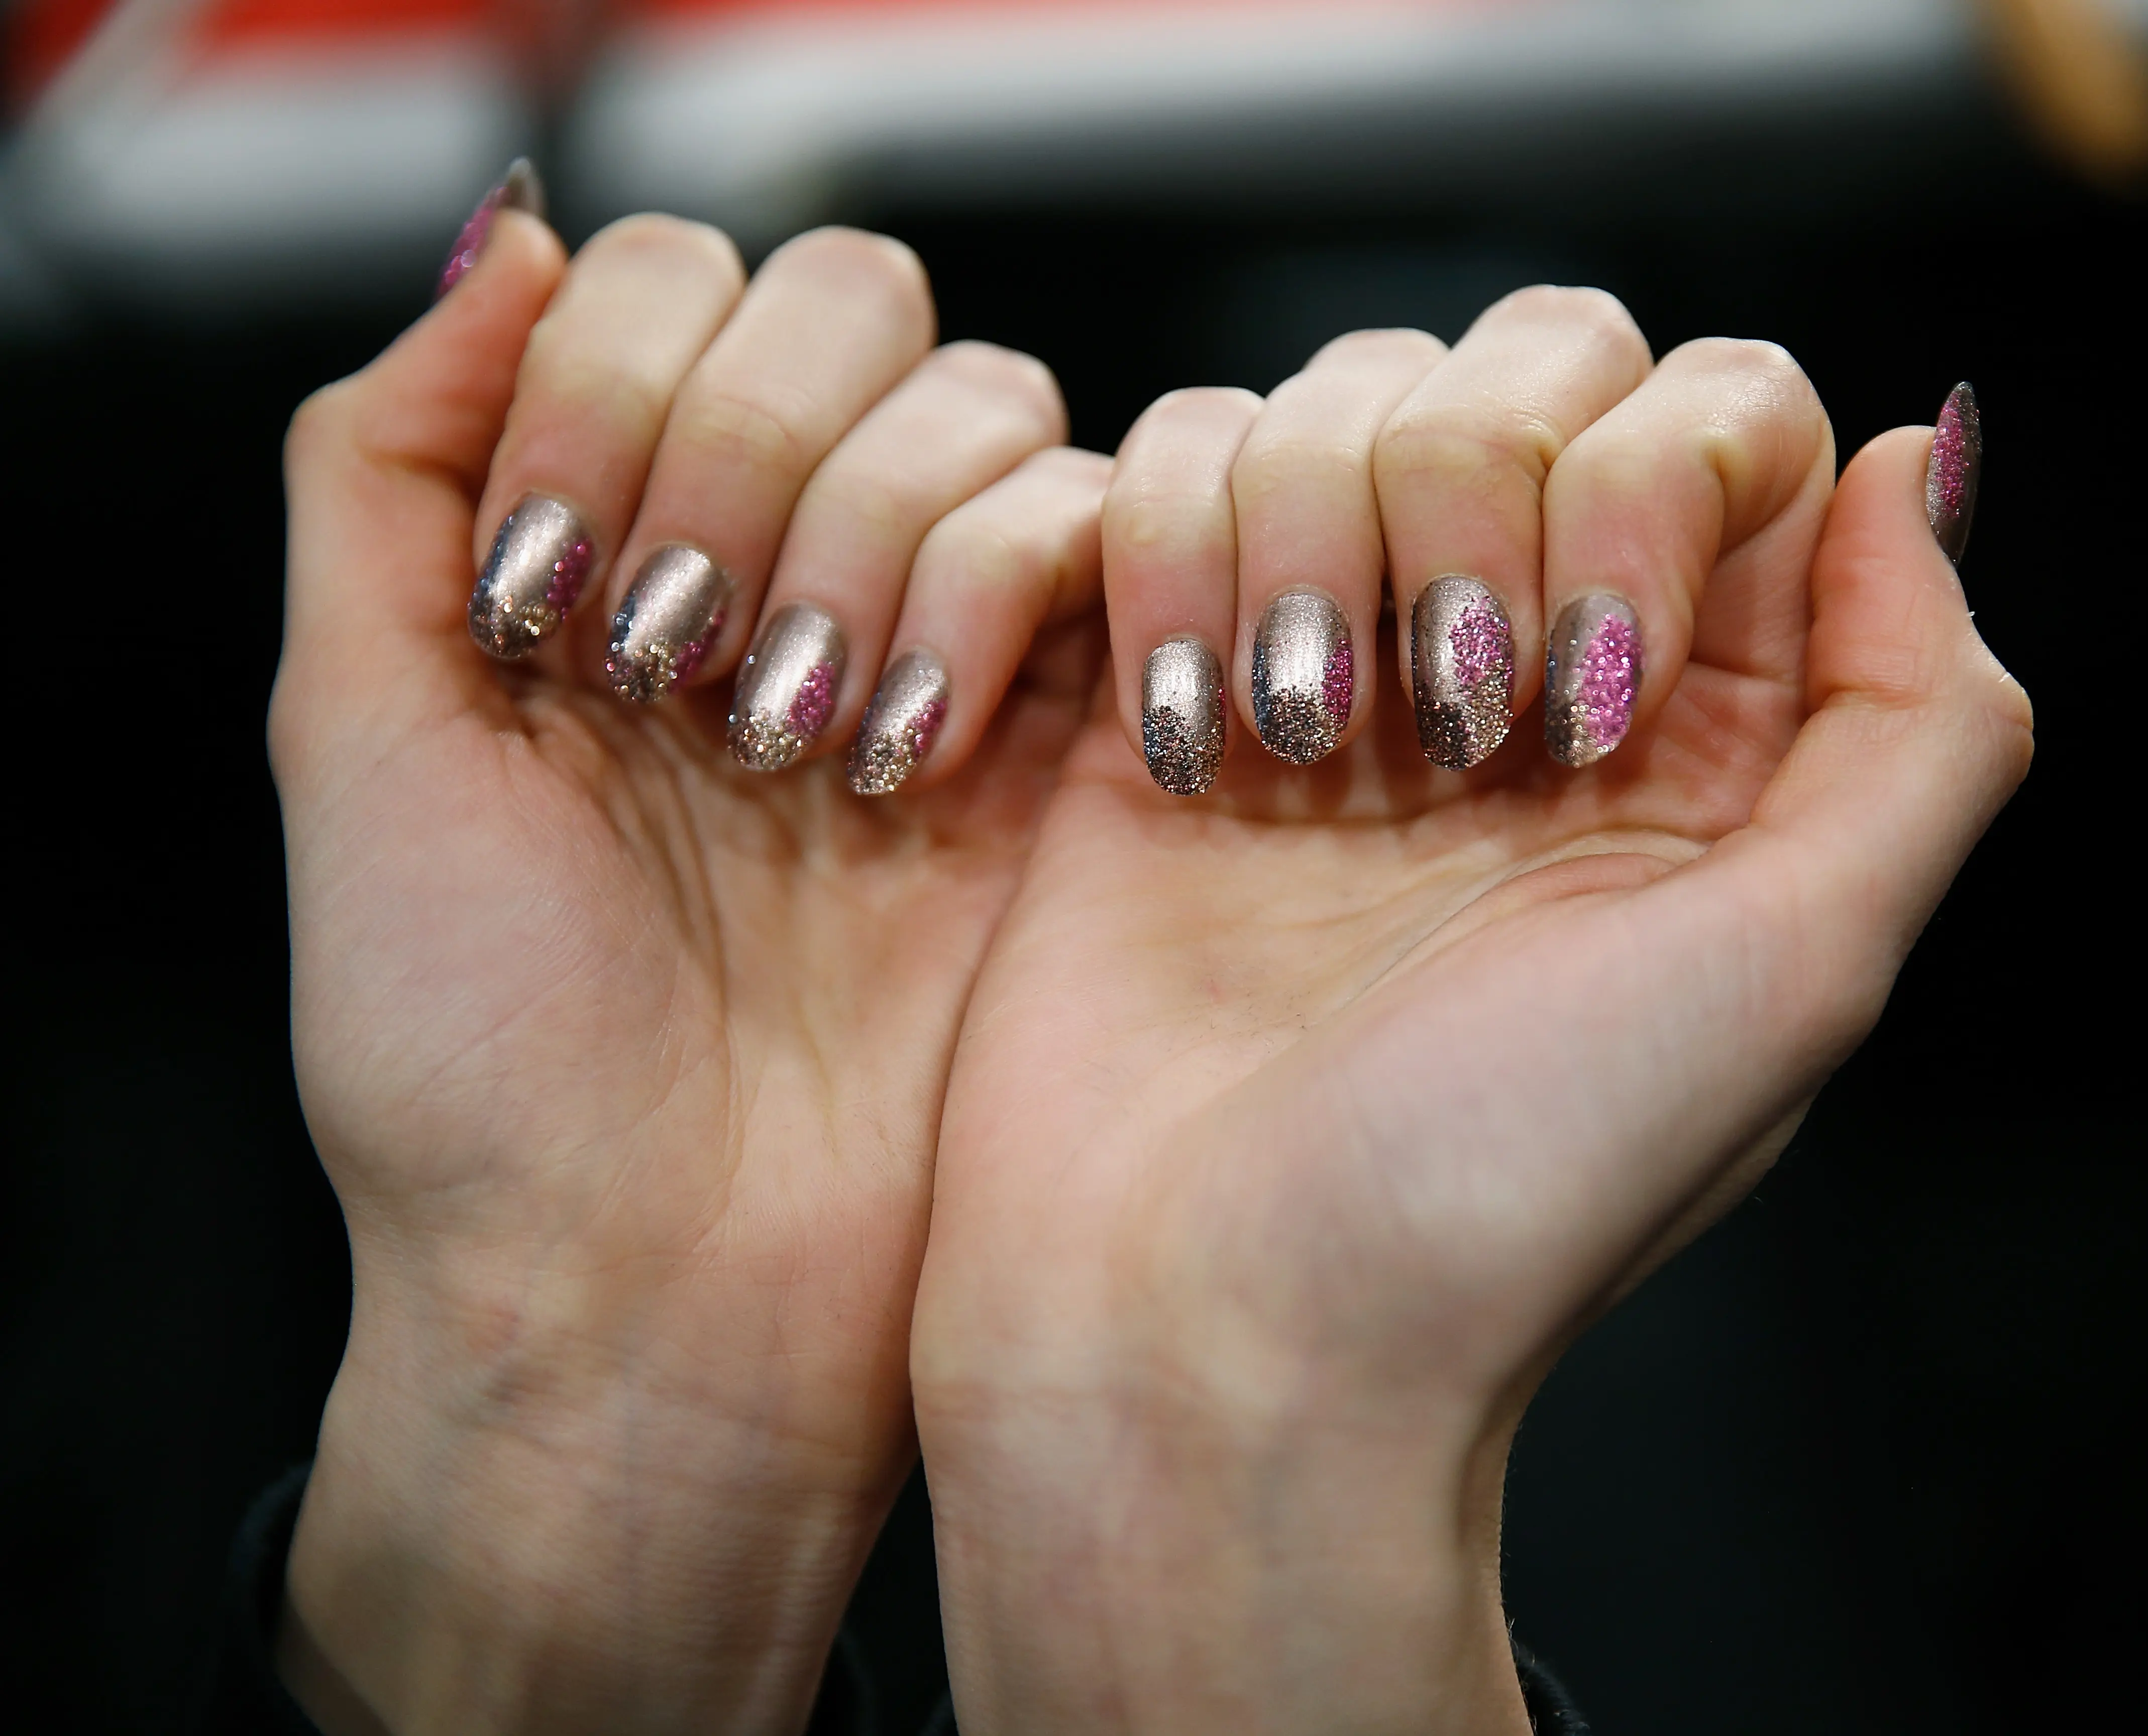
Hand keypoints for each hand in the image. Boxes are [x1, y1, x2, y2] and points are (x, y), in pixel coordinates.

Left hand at [270, 206, 1105, 1732]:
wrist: (652, 1296)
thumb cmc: (481, 1060)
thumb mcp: (353, 738)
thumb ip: (389, 467)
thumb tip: (501, 239)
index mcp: (611, 548)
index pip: (667, 284)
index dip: (621, 382)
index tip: (555, 598)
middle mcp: (782, 571)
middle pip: (850, 302)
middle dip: (759, 446)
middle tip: (683, 665)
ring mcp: (936, 645)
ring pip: (988, 400)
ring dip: (877, 537)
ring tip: (800, 747)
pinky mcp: (1067, 734)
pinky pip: (1097, 530)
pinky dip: (1002, 595)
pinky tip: (909, 755)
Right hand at [913, 292, 2029, 1733]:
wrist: (1202, 1319)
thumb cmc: (1495, 1187)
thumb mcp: (1796, 967)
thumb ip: (1917, 715)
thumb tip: (1926, 459)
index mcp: (1705, 731)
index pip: (1730, 423)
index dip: (1661, 484)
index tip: (1591, 698)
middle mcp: (1530, 668)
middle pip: (1535, 365)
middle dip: (1477, 496)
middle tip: (1447, 731)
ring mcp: (1342, 664)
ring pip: (1343, 393)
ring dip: (1314, 534)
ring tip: (1294, 755)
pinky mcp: (1167, 676)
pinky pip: (1174, 467)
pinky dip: (1172, 557)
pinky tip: (1183, 746)